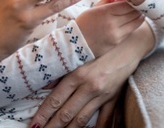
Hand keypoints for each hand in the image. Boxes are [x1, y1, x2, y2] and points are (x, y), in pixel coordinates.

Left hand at [30, 22, 154, 127]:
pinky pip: (104, 118)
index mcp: (78, 74)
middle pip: (66, 113)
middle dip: (52, 126)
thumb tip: (46, 83)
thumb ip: (64, 69)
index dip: (43, 114)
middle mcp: (89, 86)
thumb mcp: (80, 54)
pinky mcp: (114, 98)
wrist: (129, 44)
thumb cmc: (102, 45)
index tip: (34, 124)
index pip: (56, 99)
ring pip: (82, 119)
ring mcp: (102, 94)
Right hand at [75, 0, 143, 56]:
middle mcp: (113, 23)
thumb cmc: (83, 24)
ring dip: (139, 16)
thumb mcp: (92, 9)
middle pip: (133, 13)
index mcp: (105, 12)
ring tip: (139, 12)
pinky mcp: (118, 42)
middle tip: (139, 4)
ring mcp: (116, 34)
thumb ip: (105, 0)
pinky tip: (133, 21)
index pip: (126, 4)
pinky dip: (133, 25)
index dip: (131, 0)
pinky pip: (130, 31)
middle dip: (137, 8)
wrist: (76, 44)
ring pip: (135, 23)